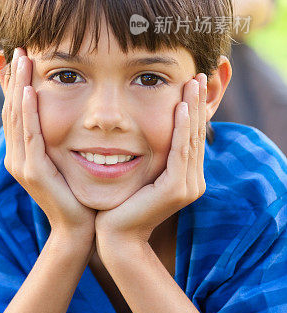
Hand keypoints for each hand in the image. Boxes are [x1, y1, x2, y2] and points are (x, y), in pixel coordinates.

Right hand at [0, 48, 95, 243]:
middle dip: (13, 77)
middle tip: (17, 48)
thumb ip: (62, 137)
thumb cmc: (79, 193)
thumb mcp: (67, 158)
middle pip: (10, 108)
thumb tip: (72, 112)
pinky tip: (28, 91)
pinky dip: (27, 111)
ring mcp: (21, 164)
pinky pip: (28, 135)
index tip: (13, 56)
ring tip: (22, 59)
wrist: (80, 230)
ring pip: (16, 116)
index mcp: (23, 152)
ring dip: (18, 85)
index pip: (14, 109)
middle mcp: (16, 156)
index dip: (12, 82)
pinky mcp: (33, 172)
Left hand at [95, 74, 206, 253]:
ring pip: (192, 138)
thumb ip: (145, 156)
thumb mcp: (136, 174)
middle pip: (197, 133)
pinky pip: (181, 151)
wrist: (115, 237)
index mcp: (184, 177)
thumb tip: (136, 132)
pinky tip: (180, 108)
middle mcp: (192, 181)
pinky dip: (181, 128)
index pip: (191, 136)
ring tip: (192, 83)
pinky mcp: (177, 189)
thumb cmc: (118, 205)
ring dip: (192, 108)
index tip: (190, 82)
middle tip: (198, 74)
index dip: (193, 108)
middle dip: (197, 102)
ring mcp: (188, 186)